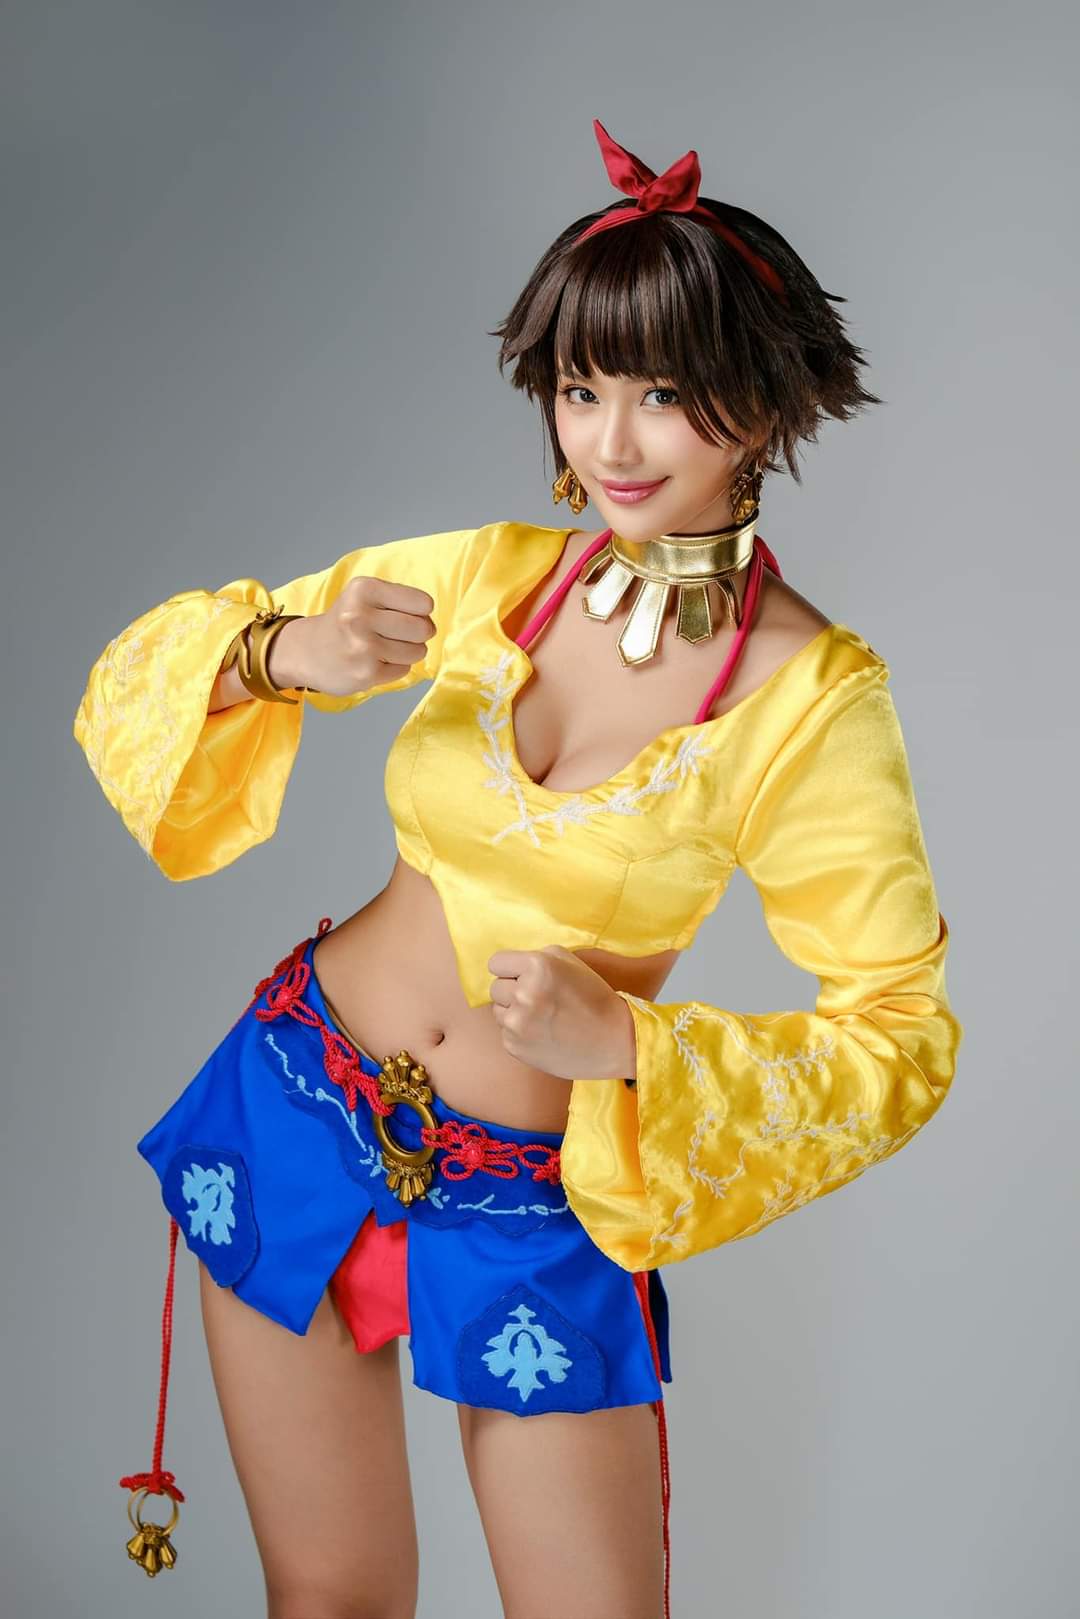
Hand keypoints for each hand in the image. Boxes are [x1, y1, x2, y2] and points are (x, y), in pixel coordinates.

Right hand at [283, 576, 437, 696]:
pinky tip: (375, 661)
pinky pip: (403, 670)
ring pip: (417, 651)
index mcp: (364, 590)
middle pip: (423, 628)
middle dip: (419, 633)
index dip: (421, 611)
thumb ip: (398, 600)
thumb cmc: (345, 620)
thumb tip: (430, 622)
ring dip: (408, 652)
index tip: (407, 613)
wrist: (307, 651)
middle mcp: (360, 616)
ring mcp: (363, 647)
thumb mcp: (364, 595)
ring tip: (386, 647)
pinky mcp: (366, 673)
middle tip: (402, 633)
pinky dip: (395, 667)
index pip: (423, 603)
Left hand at [487, 946, 636, 1081]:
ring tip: (543, 1017)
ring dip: (514, 1012)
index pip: (497, 963)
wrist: (613, 1040)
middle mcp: (523, 993)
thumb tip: (511, 967)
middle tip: (539, 999)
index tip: (524, 976)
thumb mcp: (570, 962)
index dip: (511, 969)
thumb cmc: (593, 997)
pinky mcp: (514, 1047)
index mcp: (537, 966)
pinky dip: (520, 1034)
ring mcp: (517, 1023)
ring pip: (498, 1011)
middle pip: (495, 987)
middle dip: (512, 991)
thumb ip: (537, 957)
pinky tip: (544, 1034)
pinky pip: (505, 1033)